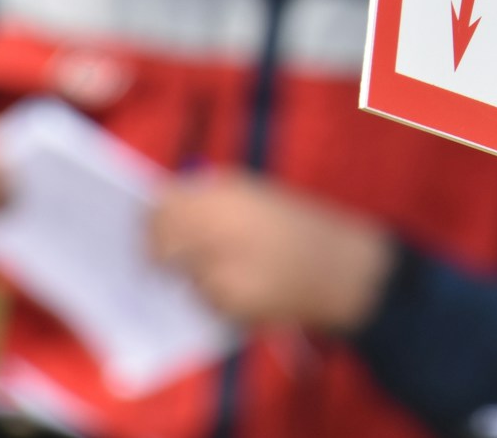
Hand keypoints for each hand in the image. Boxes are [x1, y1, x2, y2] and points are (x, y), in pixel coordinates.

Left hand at [150, 170, 395, 332]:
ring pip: (185, 275)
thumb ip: (213, 199)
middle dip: (160, 251)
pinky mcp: (232, 302)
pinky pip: (206, 300)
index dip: (156, 216)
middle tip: (163, 257)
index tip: (152, 224)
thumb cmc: (300, 229)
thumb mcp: (260, 197)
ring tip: (232, 269)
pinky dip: (217, 298)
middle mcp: (221, 226)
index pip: (166, 203)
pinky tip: (247, 287)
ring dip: (195, 277)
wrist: (343, 269)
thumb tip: (161, 207)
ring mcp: (226, 267)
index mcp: (229, 194)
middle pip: (163, 241)